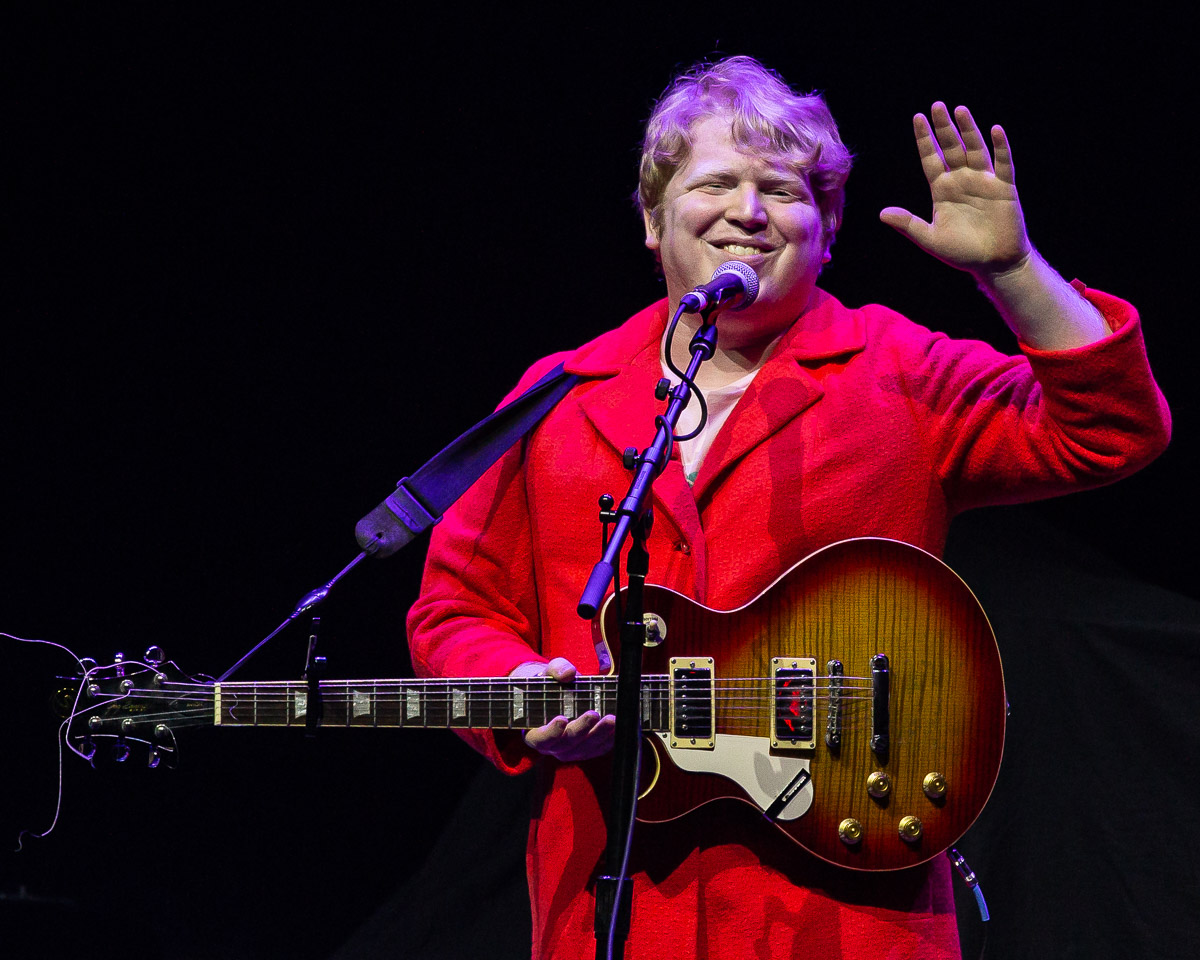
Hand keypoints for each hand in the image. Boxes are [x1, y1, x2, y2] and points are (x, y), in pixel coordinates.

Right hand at [510, 657, 615, 760]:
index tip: (561, 718)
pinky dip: (609, 739)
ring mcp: (571, 751)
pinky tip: (617, 726)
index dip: (551, 732)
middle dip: (582, 729)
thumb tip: (567, 672)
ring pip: (586, 748)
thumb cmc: (552, 685)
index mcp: (536, 732)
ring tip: (611, 719)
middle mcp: (553, 747)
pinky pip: (599, 748)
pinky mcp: (588, 750)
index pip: (541, 739)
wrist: (563, 695)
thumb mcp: (550, 673)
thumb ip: (556, 670)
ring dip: (600, 734)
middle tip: (593, 714)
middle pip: (567, 744)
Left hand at [880, 102, 1031, 280]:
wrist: (994, 264)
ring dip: (968, 130)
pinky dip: (1000, 147)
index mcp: (942, 189)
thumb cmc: (962, 252)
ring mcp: (983, 181)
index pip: (931, 158)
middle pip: (951, 148)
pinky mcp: (1004, 188)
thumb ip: (908, 224)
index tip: (917, 118)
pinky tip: (995, 130)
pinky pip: (1003, 164)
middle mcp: (962, 180)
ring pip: (975, 149)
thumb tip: (882, 213)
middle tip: (936, 105)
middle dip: (944, 128)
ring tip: (959, 110)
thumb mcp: (930, 239)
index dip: (925, 140)